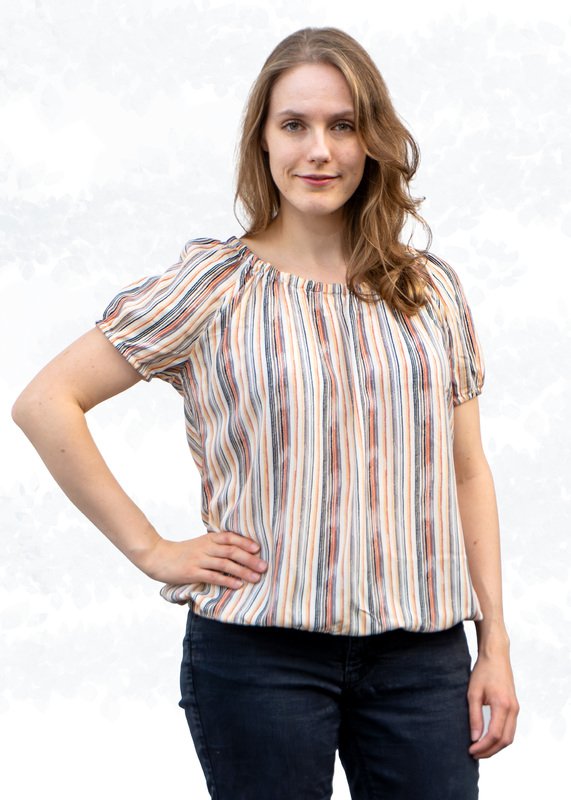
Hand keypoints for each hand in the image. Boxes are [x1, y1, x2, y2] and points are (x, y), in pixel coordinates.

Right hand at [137, 531, 267, 589]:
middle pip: (231, 551)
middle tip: (264, 566)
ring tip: (256, 578)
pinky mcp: (192, 573)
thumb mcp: (199, 545)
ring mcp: (199, 560)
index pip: (230, 538)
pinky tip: (238, 585)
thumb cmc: (181, 553)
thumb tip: (236, 553)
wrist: (158, 557)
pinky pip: (213, 576)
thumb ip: (215, 547)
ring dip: (243, 571)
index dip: (244, 542)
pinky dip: (227, 581)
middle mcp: (205, 547)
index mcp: (208, 539)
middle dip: (249, 559)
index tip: (258, 548)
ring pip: (225, 564)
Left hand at [467, 650, 519, 758]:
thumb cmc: (483, 672)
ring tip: (480, 749)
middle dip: (490, 751)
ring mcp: (516, 708)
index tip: (470, 750)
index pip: (495, 735)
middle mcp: (513, 709)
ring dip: (496, 747)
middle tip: (474, 754)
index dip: (483, 746)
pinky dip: (500, 739)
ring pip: (509, 737)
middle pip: (505, 740)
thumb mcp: (473, 693)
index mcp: (502, 705)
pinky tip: (488, 739)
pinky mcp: (514, 707)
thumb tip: (474, 738)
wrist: (496, 656)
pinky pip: (510, 729)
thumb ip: (474, 716)